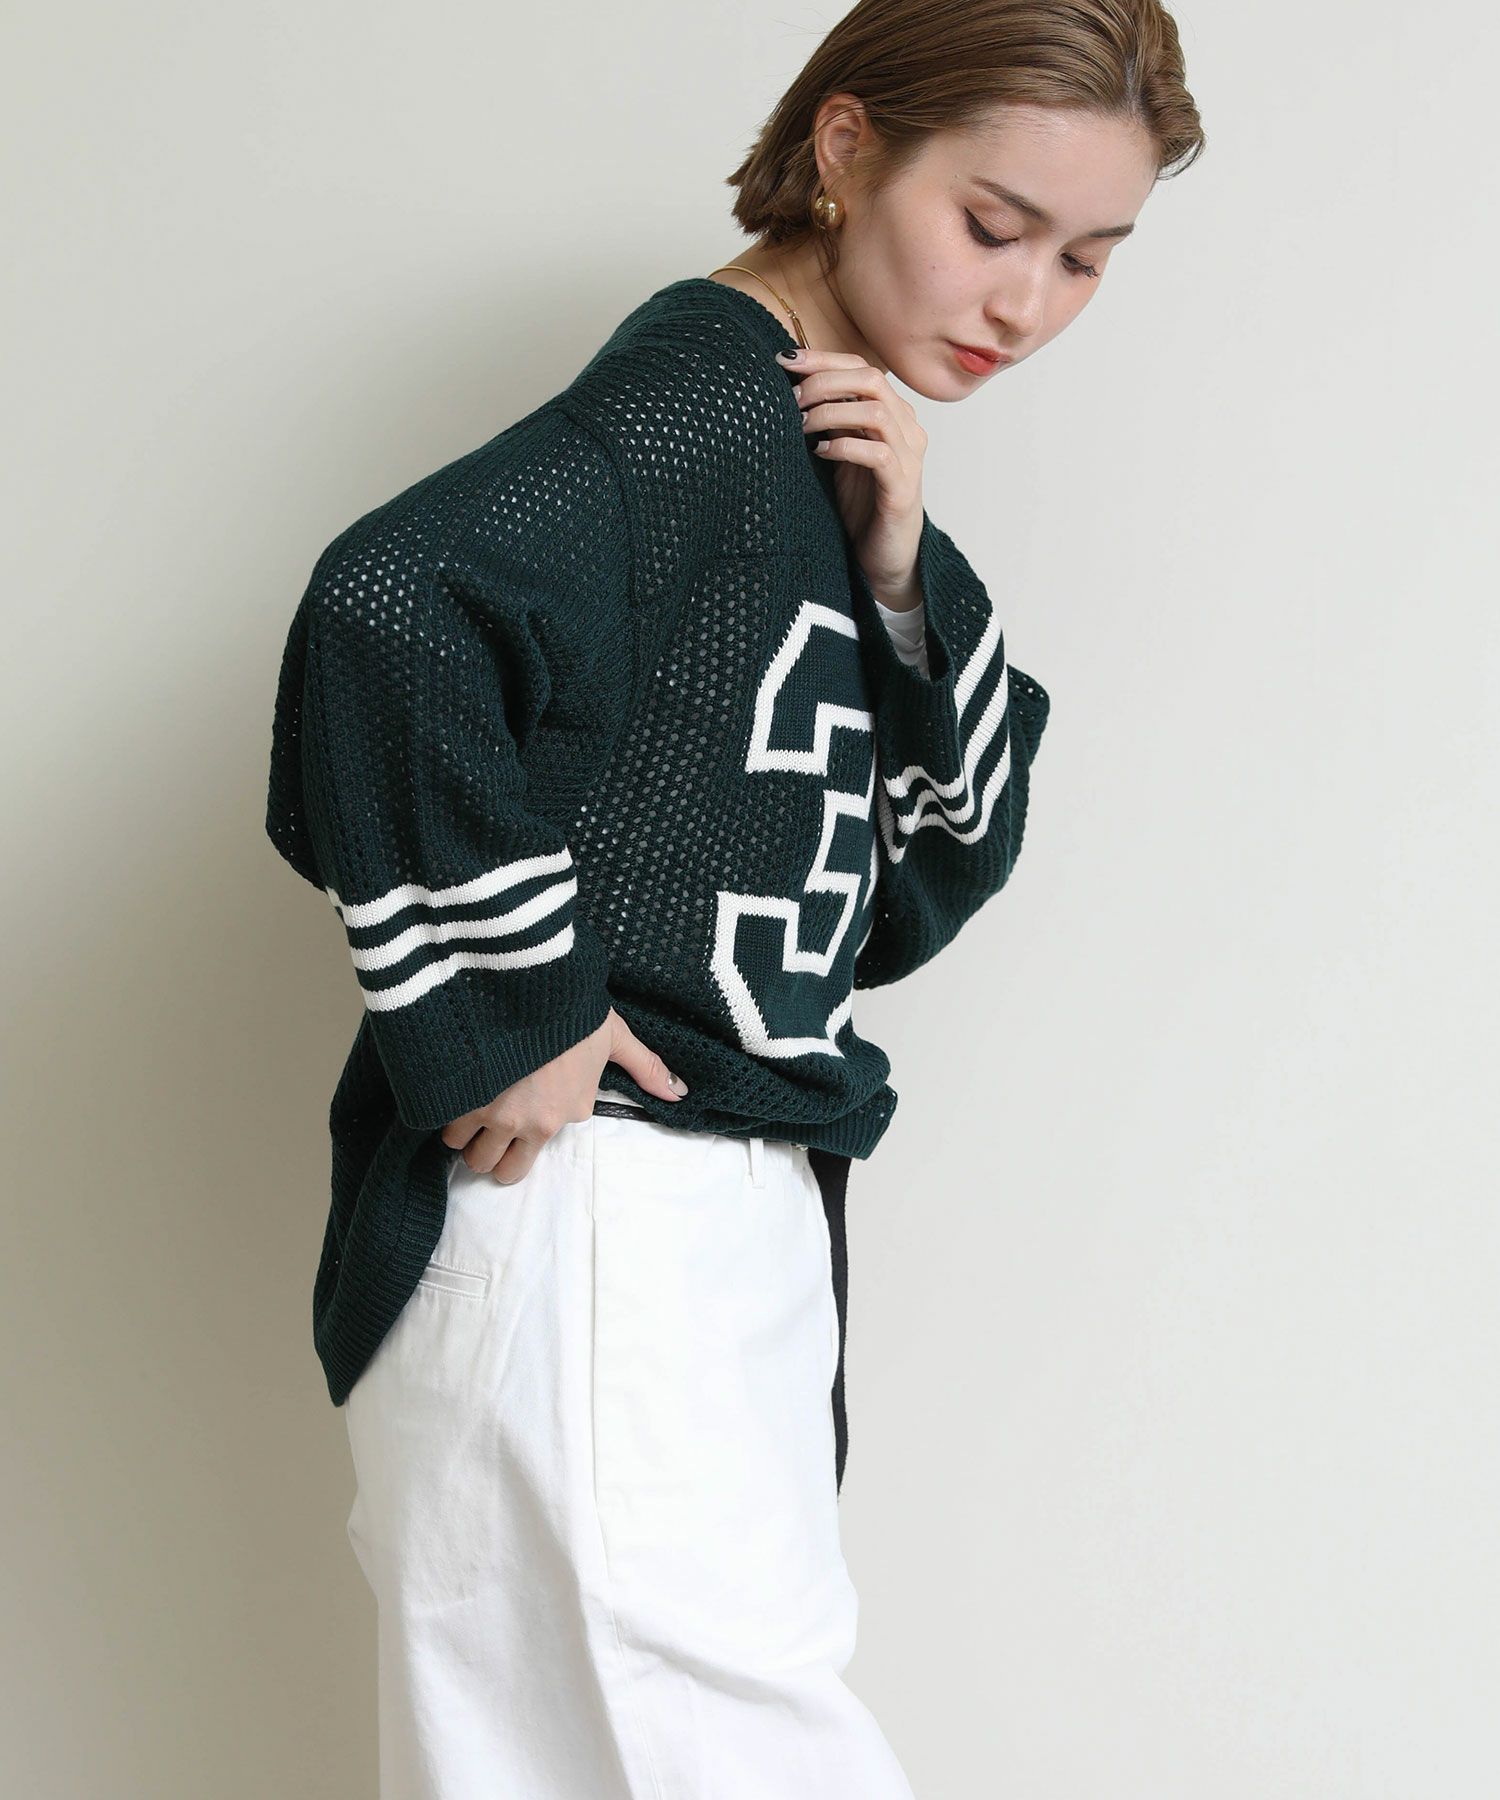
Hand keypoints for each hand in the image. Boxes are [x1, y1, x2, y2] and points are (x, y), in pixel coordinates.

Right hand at [440, 1007, 687, 1183]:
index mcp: (566, 1112)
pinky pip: (442, 1127)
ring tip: (467, 1106)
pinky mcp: (461, 1097)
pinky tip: (449, 1094)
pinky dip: (443, 1115)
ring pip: (465, 1152)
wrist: (533, 984)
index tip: (517, 1110)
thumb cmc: (574, 1010)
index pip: (532, 1153)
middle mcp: (529, 1122)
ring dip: (464, 1135)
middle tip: (486, 1126)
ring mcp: (492, 1113)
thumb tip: (680, 1092)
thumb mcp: (615, 1036)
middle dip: (488, 1152)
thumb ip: (646, 1067)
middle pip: (493, 1167)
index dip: (522, 1132)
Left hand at [780, 346, 927, 600]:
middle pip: (871, 378)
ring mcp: (909, 457)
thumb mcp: (841, 452)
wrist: (884, 558)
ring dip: (830, 412)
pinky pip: (878, 454)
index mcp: (894, 414)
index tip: (784, 359)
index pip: (862, 367)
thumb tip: (794, 386)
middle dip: (824, 381)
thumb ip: (831, 420)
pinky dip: (844, 446)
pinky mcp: (903, 488)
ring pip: (874, 411)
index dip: (823, 359)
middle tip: (790, 398)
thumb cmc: (861, 505)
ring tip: (800, 425)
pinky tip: (820, 453)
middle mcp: (908, 429)